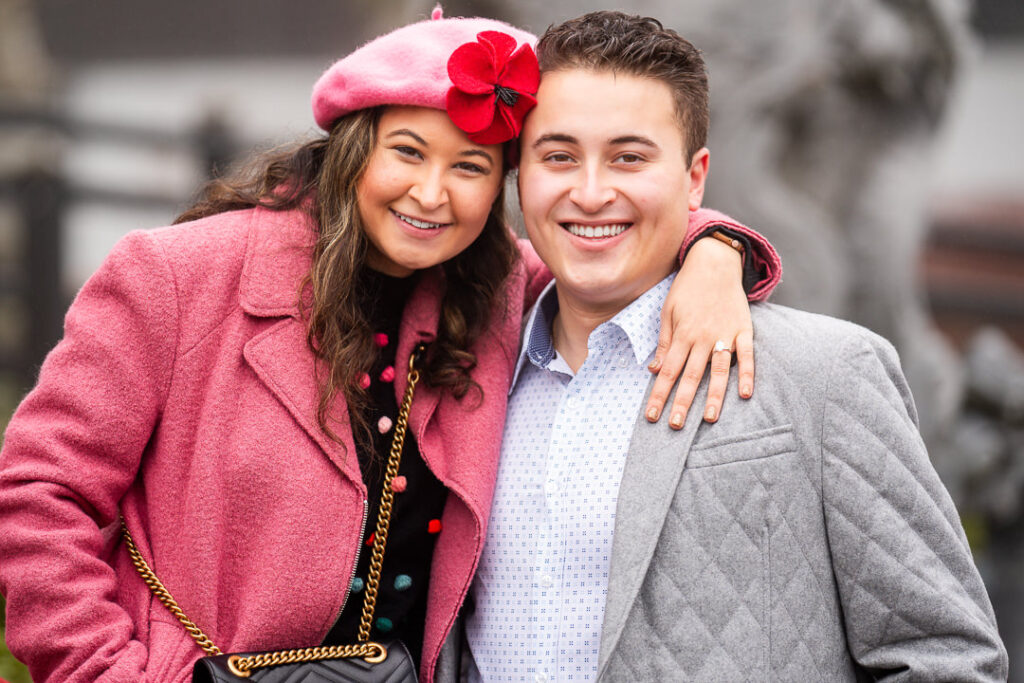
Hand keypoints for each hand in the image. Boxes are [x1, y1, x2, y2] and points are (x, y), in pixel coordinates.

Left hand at [646, 235, 754, 428]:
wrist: (715, 263)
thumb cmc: (687, 289)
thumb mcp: (668, 311)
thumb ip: (664, 342)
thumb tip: (655, 370)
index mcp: (682, 334)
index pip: (668, 371)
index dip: (659, 394)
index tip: (652, 416)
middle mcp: (703, 337)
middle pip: (691, 376)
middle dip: (682, 403)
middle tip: (675, 426)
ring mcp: (725, 334)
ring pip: (718, 370)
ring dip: (714, 395)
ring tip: (708, 419)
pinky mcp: (744, 330)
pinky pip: (747, 355)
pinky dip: (748, 374)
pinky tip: (745, 394)